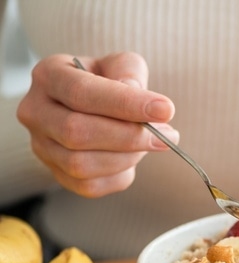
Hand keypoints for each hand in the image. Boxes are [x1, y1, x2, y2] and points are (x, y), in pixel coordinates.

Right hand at [17, 52, 177, 196]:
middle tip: (168, 135)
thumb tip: (141, 100)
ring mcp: (42, 147)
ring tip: (152, 143)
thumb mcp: (122, 65)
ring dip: (127, 157)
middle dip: (129, 137)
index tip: (165, 110)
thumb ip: (130, 73)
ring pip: (82, 165)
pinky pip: (90, 186)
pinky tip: (132, 158)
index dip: (126, 104)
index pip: (82, 92)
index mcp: (49, 76)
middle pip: (77, 133)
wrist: (93, 108)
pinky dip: (120, 175)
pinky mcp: (57, 175)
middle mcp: (36, 112)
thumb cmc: (109, 83)